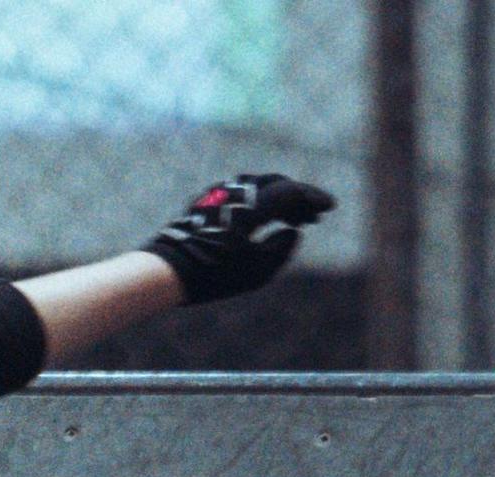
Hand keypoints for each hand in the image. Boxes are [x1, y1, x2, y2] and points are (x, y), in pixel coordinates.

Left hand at [138, 174, 336, 305]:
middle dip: (298, 199)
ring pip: (258, 188)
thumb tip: (292, 231)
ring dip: (279, 200)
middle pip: (276, 184)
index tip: (330, 208)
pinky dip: (259, 203)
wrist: (164, 270)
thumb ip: (282, 249)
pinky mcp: (205, 202)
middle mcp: (235, 191)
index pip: (290, 192)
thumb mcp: (257, 271)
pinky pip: (241, 194)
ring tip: (294, 222)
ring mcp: (217, 193)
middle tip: (314, 218)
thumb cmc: (212, 274)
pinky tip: (264, 221)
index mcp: (252, 205)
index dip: (312, 199)